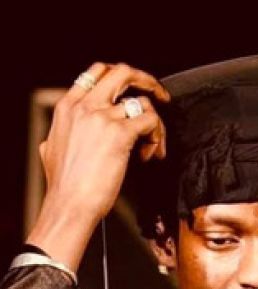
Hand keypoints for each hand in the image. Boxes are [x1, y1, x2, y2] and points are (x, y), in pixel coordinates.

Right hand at [27, 63, 168, 269]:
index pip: (98, 72)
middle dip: (148, 82)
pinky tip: (149, 155)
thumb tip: (67, 131)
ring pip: (143, 104)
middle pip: (123, 72)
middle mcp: (85, 105)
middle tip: (162, 97)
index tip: (138, 89)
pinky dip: (157, 137)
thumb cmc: (65, 184)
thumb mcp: (52, 147)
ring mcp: (102, 117)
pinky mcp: (120, 133)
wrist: (70, 203)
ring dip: (155, 126)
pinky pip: (151, 121)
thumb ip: (62, 132)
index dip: (123, 77)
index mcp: (68, 106)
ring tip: (150, 148)